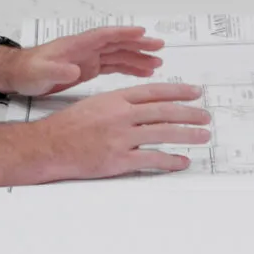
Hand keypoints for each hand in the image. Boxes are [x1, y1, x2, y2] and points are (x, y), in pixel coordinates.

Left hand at [0, 26, 164, 97]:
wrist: (18, 76)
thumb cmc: (26, 72)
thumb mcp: (39, 73)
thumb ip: (56, 70)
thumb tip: (74, 70)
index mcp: (76, 45)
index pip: (105, 36)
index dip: (123, 34)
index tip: (142, 33)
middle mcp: (85, 49)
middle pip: (117, 43)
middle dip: (139, 44)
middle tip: (160, 46)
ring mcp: (88, 58)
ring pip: (118, 55)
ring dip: (138, 57)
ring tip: (157, 62)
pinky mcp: (88, 69)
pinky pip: (113, 66)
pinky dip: (128, 68)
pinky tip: (141, 72)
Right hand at [38, 82, 211, 178]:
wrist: (48, 146)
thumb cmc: (68, 126)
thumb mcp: (95, 104)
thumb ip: (120, 104)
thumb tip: (145, 106)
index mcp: (116, 99)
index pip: (155, 92)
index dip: (179, 91)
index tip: (195, 93)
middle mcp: (121, 115)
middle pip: (164, 111)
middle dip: (189, 113)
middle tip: (206, 116)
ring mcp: (120, 137)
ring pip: (163, 133)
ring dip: (187, 135)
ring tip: (203, 136)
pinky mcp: (118, 159)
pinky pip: (151, 159)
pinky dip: (170, 161)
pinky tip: (182, 161)